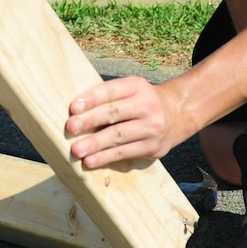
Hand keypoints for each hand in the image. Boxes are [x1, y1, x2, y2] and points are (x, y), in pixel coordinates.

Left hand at [65, 75, 190, 169]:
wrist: (176, 115)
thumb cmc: (140, 102)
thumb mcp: (130, 90)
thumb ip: (108, 96)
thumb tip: (75, 111)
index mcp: (136, 86)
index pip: (111, 91)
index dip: (92, 98)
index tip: (73, 108)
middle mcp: (147, 105)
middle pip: (114, 114)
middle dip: (90, 121)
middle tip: (70, 128)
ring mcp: (152, 127)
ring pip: (119, 136)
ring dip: (95, 144)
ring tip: (76, 150)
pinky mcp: (152, 147)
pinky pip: (125, 153)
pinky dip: (105, 157)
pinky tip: (91, 161)